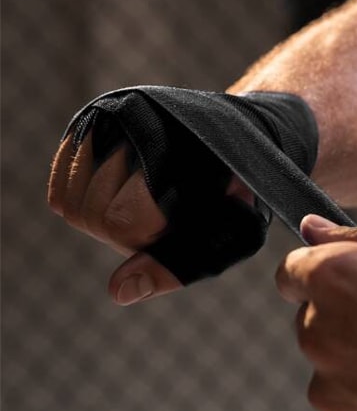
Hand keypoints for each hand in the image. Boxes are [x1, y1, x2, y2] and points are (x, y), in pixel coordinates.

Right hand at [47, 132, 252, 304]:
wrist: (239, 142)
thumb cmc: (241, 195)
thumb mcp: (230, 236)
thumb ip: (178, 265)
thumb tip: (118, 293)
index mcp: (178, 150)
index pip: (122, 221)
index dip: (147, 240)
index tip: (179, 225)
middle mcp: (137, 122)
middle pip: (92, 217)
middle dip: (127, 232)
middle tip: (167, 216)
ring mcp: (109, 117)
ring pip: (69, 204)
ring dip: (106, 219)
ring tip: (150, 203)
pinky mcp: (90, 122)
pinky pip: (60, 190)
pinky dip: (86, 205)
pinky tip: (123, 197)